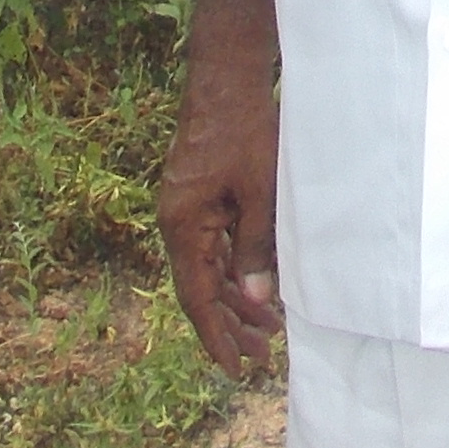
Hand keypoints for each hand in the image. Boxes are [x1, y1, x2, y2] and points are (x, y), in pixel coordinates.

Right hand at [157, 60, 285, 380]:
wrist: (228, 78)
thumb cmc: (246, 131)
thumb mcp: (260, 193)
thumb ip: (257, 248)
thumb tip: (255, 302)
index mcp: (182, 225)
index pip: (196, 295)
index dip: (216, 335)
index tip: (234, 369)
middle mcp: (178, 222)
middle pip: (202, 287)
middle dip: (232, 324)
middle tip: (263, 356)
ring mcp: (188, 209)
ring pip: (211, 268)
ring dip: (238, 298)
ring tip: (271, 330)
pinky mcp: (202, 197)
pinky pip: (217, 245)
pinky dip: (238, 268)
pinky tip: (262, 286)